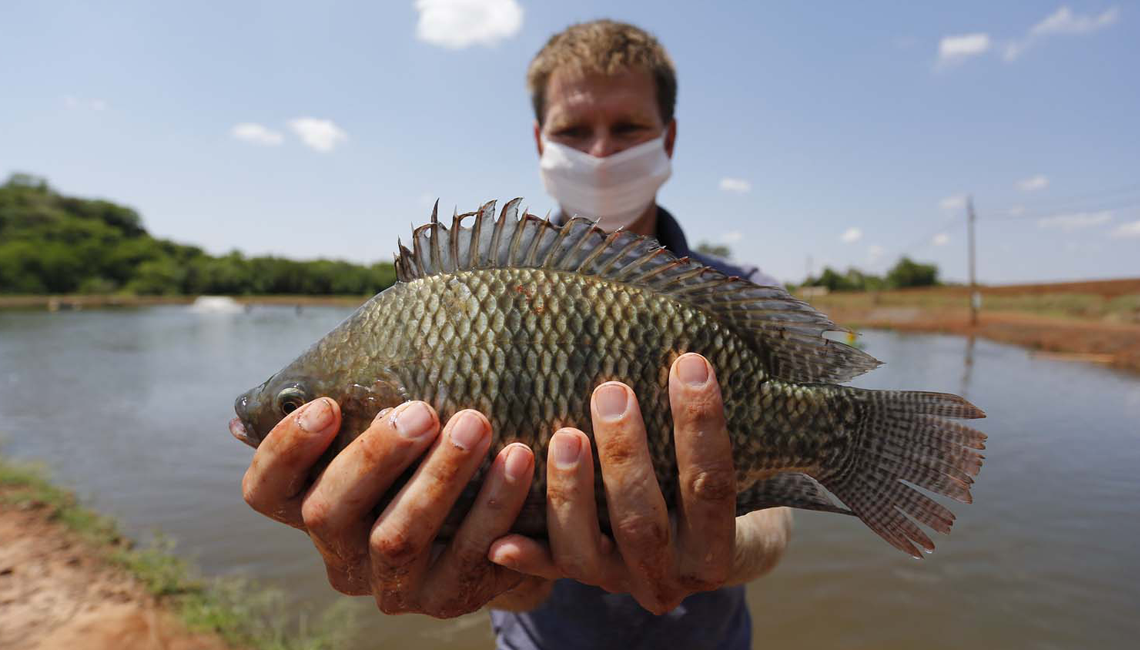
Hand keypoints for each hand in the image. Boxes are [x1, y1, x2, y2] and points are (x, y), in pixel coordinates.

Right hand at [241, 398, 536, 617]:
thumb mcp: (400, 439)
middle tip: (421, 411)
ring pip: (397, 538)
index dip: (286, 451)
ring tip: (475, 424)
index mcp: (312, 509)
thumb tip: (303, 381)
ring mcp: (391, 587)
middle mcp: (342, 556)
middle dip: (374, 457)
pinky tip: (518, 459)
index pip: (266, 493)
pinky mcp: (447, 599)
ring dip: (438, 477)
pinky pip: (469, 556)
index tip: (327, 405)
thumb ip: (365, 411)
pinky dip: (495, 504)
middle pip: (329, 514)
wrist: (509, 522)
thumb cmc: (435, 457)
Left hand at [487, 353, 740, 614]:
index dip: (701, 425)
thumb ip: (724, 427)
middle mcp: (668, 577)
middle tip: (611, 392)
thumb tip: (705, 352)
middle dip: (625, 457)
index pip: (714, 487)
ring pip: (587, 552)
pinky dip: (525, 556)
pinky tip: (501, 539)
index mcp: (719, 549)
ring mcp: (617, 581)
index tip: (689, 362)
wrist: (696, 556)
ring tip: (563, 435)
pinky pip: (545, 570)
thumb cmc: (715, 485)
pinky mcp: (575, 578)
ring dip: (571, 493)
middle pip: (644, 524)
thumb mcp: (743, 468)